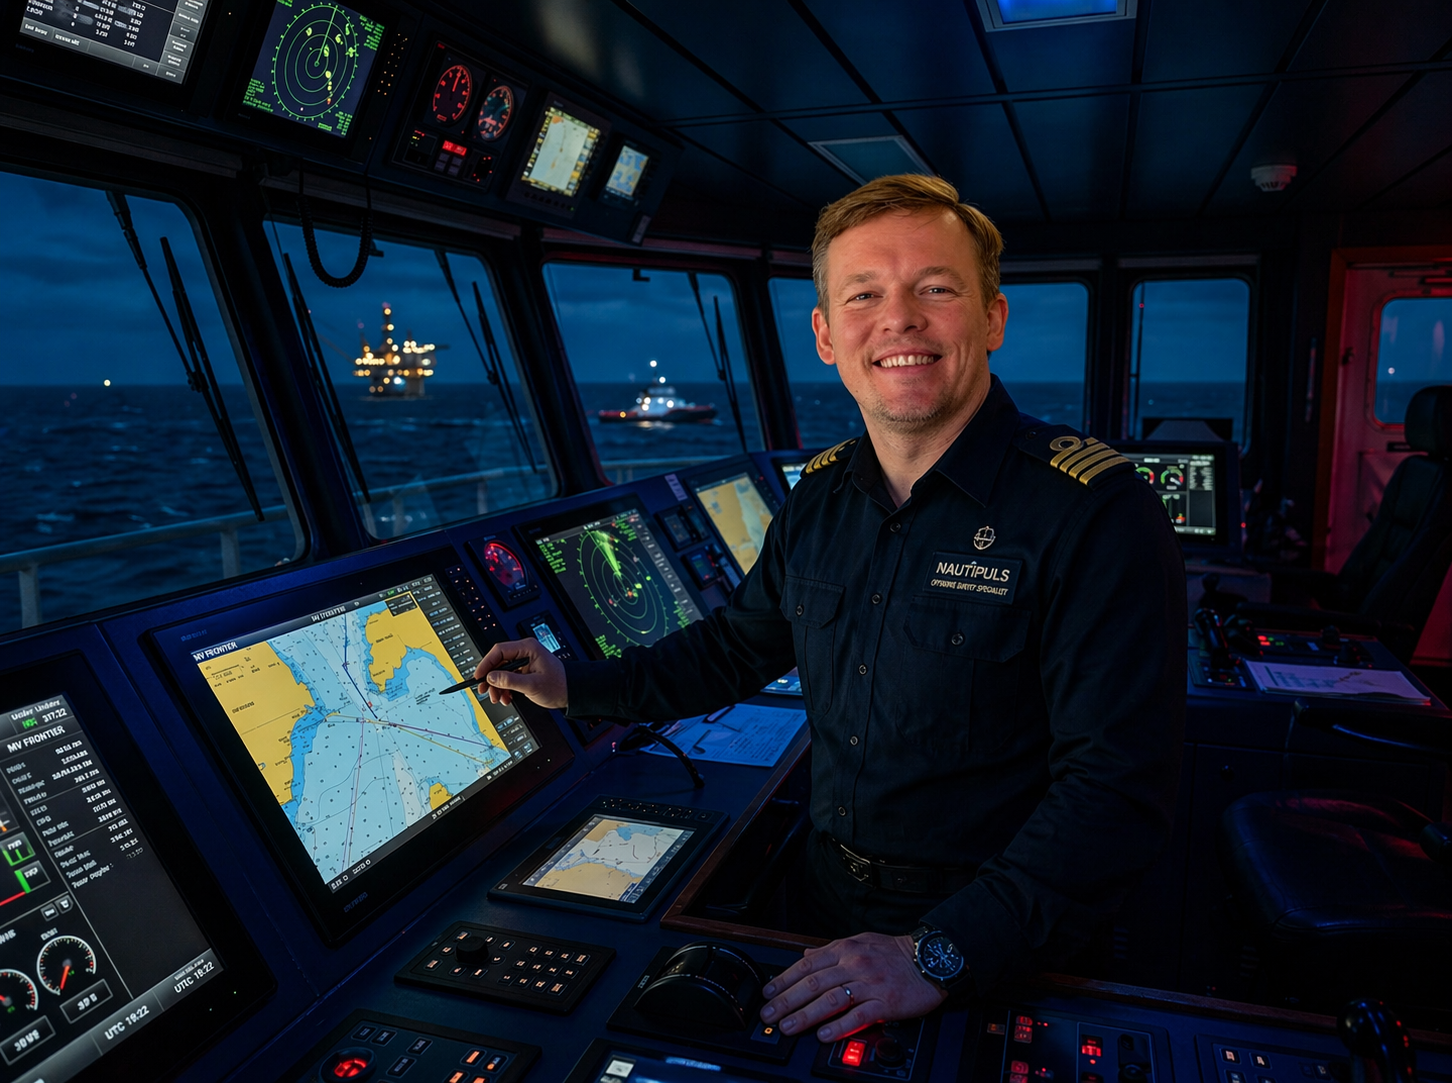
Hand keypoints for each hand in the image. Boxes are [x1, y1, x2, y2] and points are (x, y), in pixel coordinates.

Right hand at [473, 639, 566, 709]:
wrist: (571, 692)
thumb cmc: (559, 685)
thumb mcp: (532, 685)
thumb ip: (510, 680)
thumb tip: (491, 677)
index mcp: (528, 648)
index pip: (499, 651)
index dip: (486, 664)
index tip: (479, 676)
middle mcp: (525, 652)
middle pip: (498, 662)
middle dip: (491, 679)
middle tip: (485, 691)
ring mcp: (524, 661)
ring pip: (501, 672)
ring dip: (497, 686)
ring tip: (498, 698)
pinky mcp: (524, 671)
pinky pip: (508, 678)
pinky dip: (505, 688)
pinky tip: (506, 697)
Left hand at [758, 932, 947, 1041]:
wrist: (930, 958)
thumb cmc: (894, 952)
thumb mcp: (860, 941)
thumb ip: (831, 950)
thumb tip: (806, 955)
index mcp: (845, 949)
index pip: (807, 965)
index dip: (784, 980)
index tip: (768, 993)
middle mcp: (854, 965)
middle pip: (813, 984)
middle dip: (787, 1001)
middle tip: (769, 1014)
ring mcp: (869, 984)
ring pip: (830, 1000)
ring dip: (805, 1015)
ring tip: (789, 1026)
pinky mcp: (885, 1002)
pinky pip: (858, 1016)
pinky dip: (839, 1026)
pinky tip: (823, 1034)